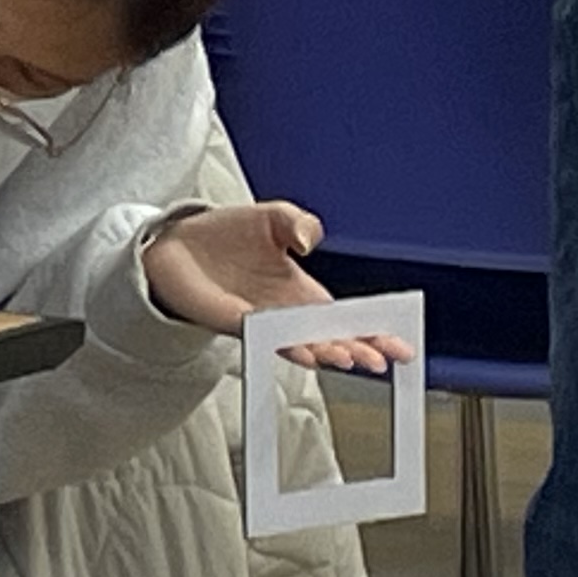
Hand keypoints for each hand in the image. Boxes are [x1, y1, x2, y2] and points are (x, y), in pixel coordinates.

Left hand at [139, 200, 412, 370]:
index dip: (375, 331)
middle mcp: (287, 314)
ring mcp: (261, 321)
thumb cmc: (228, 235)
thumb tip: (310, 238)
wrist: (176, 243)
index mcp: (304, 293)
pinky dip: (283, 344)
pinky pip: (261, 336)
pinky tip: (303, 351)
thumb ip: (296, 222)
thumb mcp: (271, 217)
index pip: (347, 318)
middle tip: (381, 359)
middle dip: (357, 348)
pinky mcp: (231, 320)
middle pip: (330, 337)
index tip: (401, 344)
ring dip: (324, 350)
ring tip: (347, 356)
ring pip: (300, 343)